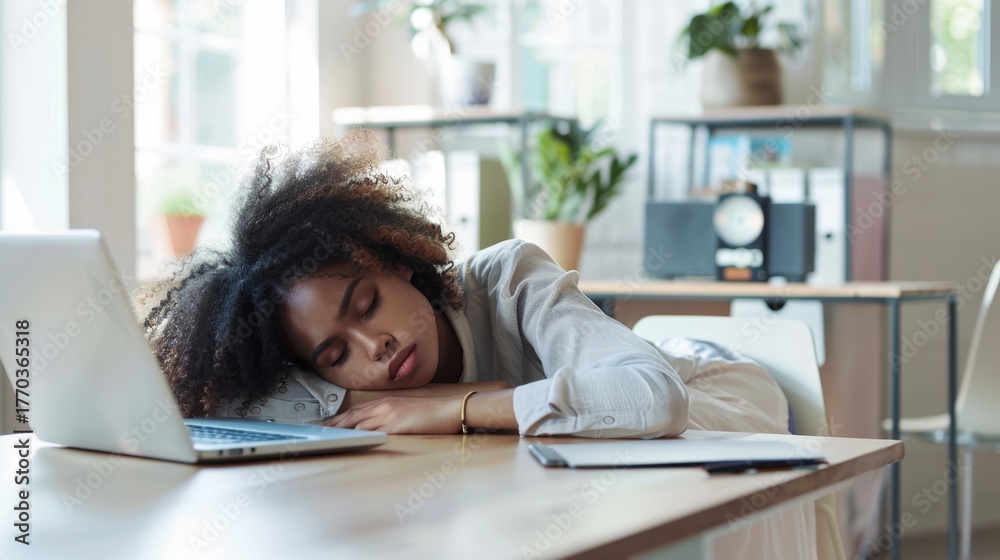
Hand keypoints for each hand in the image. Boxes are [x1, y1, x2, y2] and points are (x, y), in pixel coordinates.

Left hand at [323, 395, 463, 433]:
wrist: (450, 409)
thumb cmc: (433, 413)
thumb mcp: (407, 411)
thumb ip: (391, 416)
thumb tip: (378, 427)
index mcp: (387, 402)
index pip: (357, 410)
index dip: (340, 417)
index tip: (327, 423)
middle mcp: (384, 406)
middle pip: (352, 416)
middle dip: (333, 424)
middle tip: (318, 430)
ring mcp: (388, 415)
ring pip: (357, 423)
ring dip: (340, 431)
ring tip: (326, 437)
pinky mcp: (395, 425)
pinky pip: (371, 432)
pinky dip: (357, 436)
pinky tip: (347, 441)